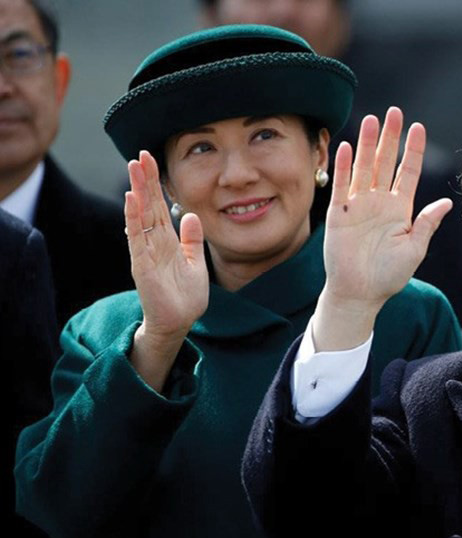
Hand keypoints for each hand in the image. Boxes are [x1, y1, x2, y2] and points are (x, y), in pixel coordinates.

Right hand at [124, 150, 208, 342]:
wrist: (179, 322)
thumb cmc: (185, 296)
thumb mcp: (195, 262)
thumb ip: (192, 240)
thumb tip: (190, 215)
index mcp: (167, 241)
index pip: (159, 206)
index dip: (156, 184)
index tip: (152, 160)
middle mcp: (154, 243)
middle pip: (148, 206)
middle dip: (145, 181)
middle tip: (140, 155)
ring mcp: (146, 253)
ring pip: (140, 217)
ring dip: (137, 193)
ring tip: (133, 169)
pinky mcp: (142, 266)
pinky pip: (137, 239)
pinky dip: (133, 220)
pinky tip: (131, 201)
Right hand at [314, 107, 451, 350]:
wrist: (360, 294)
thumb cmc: (389, 276)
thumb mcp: (415, 249)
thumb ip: (427, 224)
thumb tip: (447, 203)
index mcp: (400, 209)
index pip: (408, 172)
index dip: (413, 150)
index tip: (418, 127)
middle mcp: (379, 202)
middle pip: (385, 163)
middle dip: (390, 138)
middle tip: (394, 112)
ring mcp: (358, 206)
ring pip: (364, 168)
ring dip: (367, 145)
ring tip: (372, 120)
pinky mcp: (339, 215)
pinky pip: (342, 186)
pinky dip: (344, 167)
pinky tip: (348, 147)